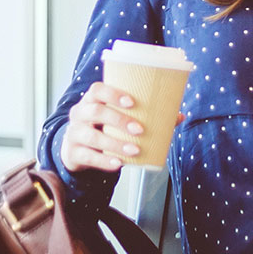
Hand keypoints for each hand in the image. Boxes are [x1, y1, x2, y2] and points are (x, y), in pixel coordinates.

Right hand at [61, 82, 184, 172]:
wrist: (77, 148)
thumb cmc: (104, 126)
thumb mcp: (118, 118)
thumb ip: (146, 115)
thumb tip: (178, 116)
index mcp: (92, 100)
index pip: (97, 89)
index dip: (113, 94)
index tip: (132, 102)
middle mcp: (80, 113)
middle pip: (95, 111)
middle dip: (119, 120)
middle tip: (140, 129)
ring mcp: (74, 133)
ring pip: (92, 136)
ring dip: (115, 143)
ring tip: (135, 150)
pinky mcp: (73, 153)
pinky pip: (87, 156)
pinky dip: (104, 161)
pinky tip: (118, 163)